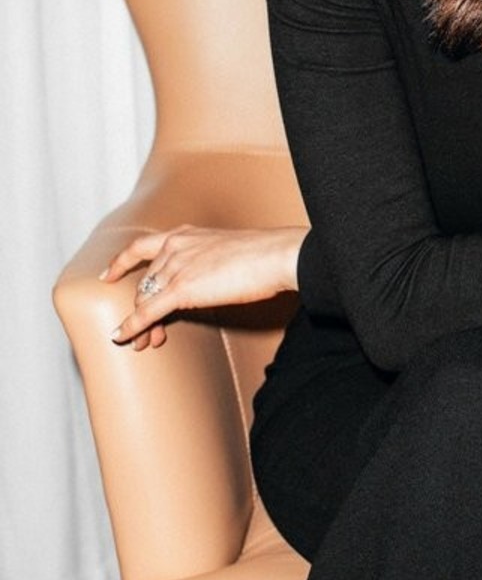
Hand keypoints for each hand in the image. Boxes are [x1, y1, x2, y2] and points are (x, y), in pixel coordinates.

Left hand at [102, 225, 303, 349]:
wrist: (274, 256)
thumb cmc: (262, 254)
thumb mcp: (225, 250)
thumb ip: (207, 261)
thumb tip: (206, 281)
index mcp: (186, 235)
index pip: (143, 247)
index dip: (121, 262)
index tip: (108, 275)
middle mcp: (175, 247)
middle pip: (145, 282)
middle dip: (140, 309)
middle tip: (146, 333)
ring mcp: (176, 266)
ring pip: (145, 299)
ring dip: (141, 324)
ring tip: (144, 344)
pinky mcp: (181, 288)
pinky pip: (148, 311)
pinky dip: (133, 326)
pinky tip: (125, 338)